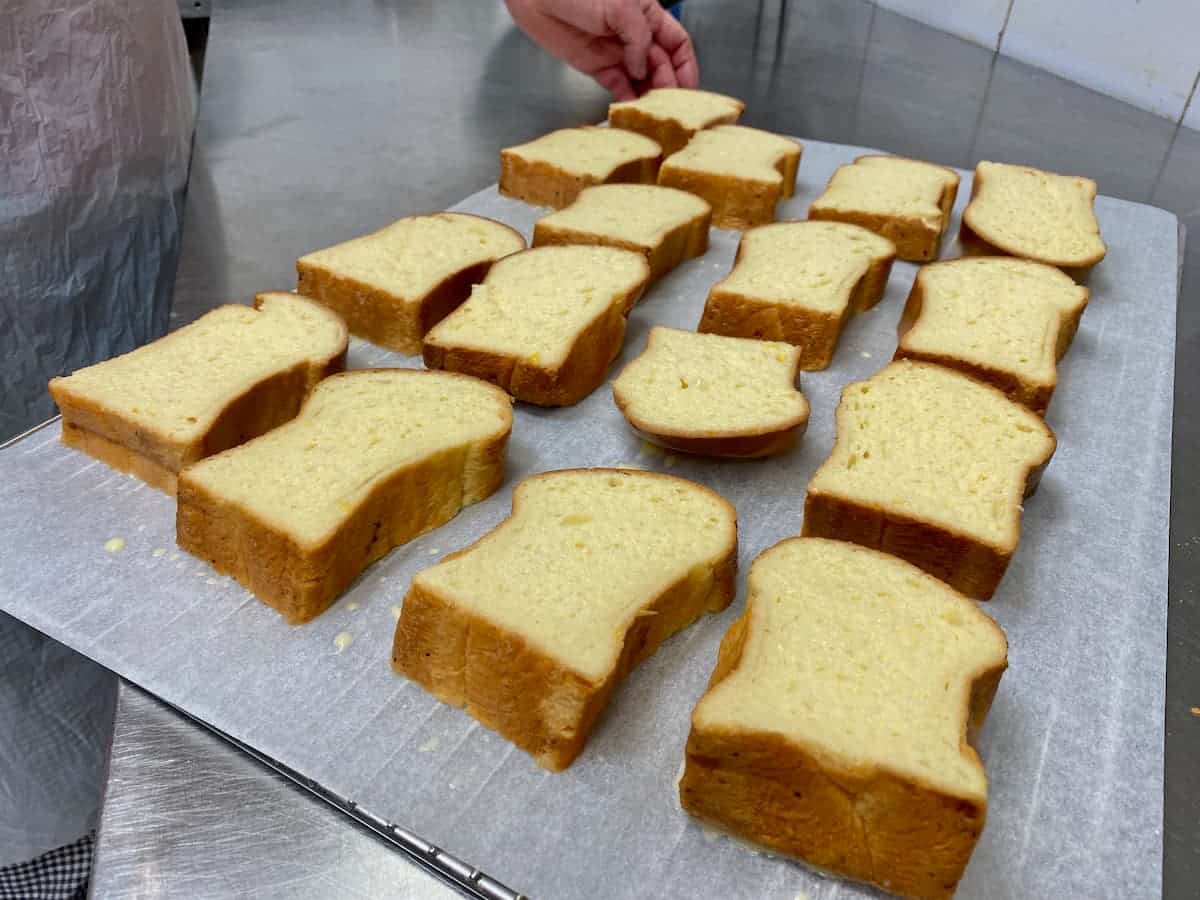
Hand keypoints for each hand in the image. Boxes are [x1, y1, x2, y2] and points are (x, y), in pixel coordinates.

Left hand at [505, 0, 698, 99]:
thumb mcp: (621, 5)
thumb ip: (639, 37)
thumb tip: (642, 68)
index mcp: (648, 14)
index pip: (677, 43)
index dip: (686, 65)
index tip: (690, 88)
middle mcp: (635, 35)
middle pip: (662, 66)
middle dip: (669, 86)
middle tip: (670, 107)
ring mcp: (616, 52)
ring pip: (642, 80)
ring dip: (650, 97)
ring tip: (655, 113)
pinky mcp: (597, 67)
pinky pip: (619, 87)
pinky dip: (627, 99)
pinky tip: (632, 108)